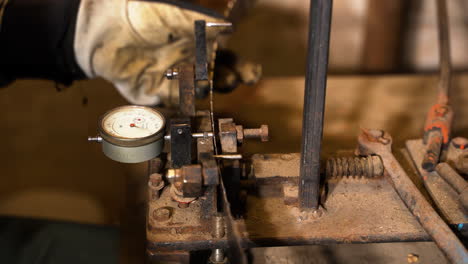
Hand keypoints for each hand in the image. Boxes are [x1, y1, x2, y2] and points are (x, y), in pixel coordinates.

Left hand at [75, 0, 226, 104]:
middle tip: (233, 79)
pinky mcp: (156, 95)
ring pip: (198, 93)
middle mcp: (190, 64)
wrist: (102, 29)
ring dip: (206, 92)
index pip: (226, 58)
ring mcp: (173, 81)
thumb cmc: (140, 14)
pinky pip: (173, 105)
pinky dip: (182, 107)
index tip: (250, 73)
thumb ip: (200, 24)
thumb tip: (228, 31)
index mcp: (198, 44)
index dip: (241, 67)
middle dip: (229, 81)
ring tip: (206, 85)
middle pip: (217, 79)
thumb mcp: (174, 14)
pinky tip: (188, 105)